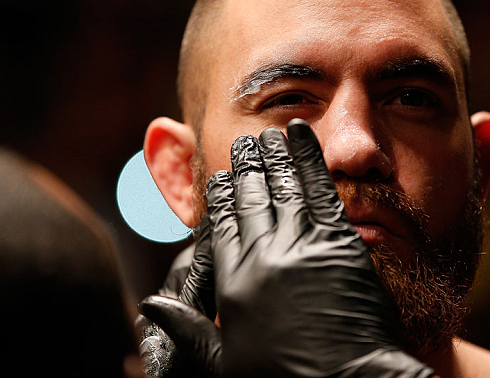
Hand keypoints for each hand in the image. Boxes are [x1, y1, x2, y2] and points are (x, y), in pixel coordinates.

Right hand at [142, 119, 434, 376]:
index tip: (217, 175)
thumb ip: (187, 327)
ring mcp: (303, 244)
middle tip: (244, 142)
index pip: (221, 222)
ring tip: (269, 136)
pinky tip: (301, 135)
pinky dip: (310, 158)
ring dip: (275, 156)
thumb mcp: (224, 360)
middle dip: (245, 167)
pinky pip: (321, 190)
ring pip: (282, 186)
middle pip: (250, 197)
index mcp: (234, 280)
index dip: (218, 195)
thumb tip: (149, 303)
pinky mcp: (340, 242)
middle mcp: (264, 255)